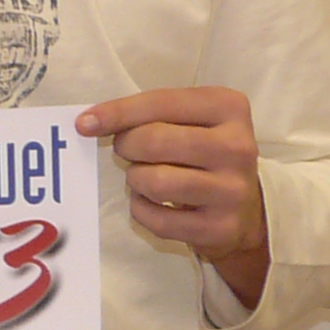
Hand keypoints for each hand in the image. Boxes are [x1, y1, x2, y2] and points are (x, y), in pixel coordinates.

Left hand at [79, 87, 268, 307]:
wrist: (244, 209)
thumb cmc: (203, 153)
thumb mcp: (189, 120)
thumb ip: (148, 113)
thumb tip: (89, 122)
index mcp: (229, 108)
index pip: (160, 103)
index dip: (117, 113)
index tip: (85, 123)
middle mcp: (238, 146)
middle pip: (153, 141)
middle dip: (127, 146)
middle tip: (129, 152)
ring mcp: (232, 190)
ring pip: (154, 181)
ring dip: (136, 179)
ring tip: (145, 177)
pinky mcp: (220, 227)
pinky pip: (157, 218)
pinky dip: (142, 210)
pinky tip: (154, 203)